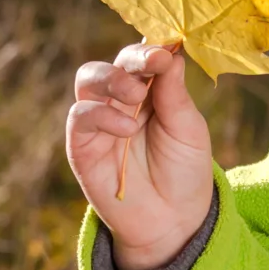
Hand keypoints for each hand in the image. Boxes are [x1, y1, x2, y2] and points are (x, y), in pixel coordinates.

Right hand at [66, 44, 215, 269]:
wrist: (173, 221)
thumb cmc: (184, 171)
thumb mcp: (189, 129)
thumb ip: (175, 93)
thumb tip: (170, 51)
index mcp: (150, 91)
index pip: (143, 57)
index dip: (152, 48)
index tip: (168, 50)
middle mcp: (121, 101)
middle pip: (113, 63)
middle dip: (130, 60)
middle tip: (152, 65)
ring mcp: (100, 122)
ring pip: (88, 80)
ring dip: (111, 79)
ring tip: (136, 96)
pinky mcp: (83, 147)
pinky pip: (79, 117)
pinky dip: (100, 115)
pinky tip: (126, 129)